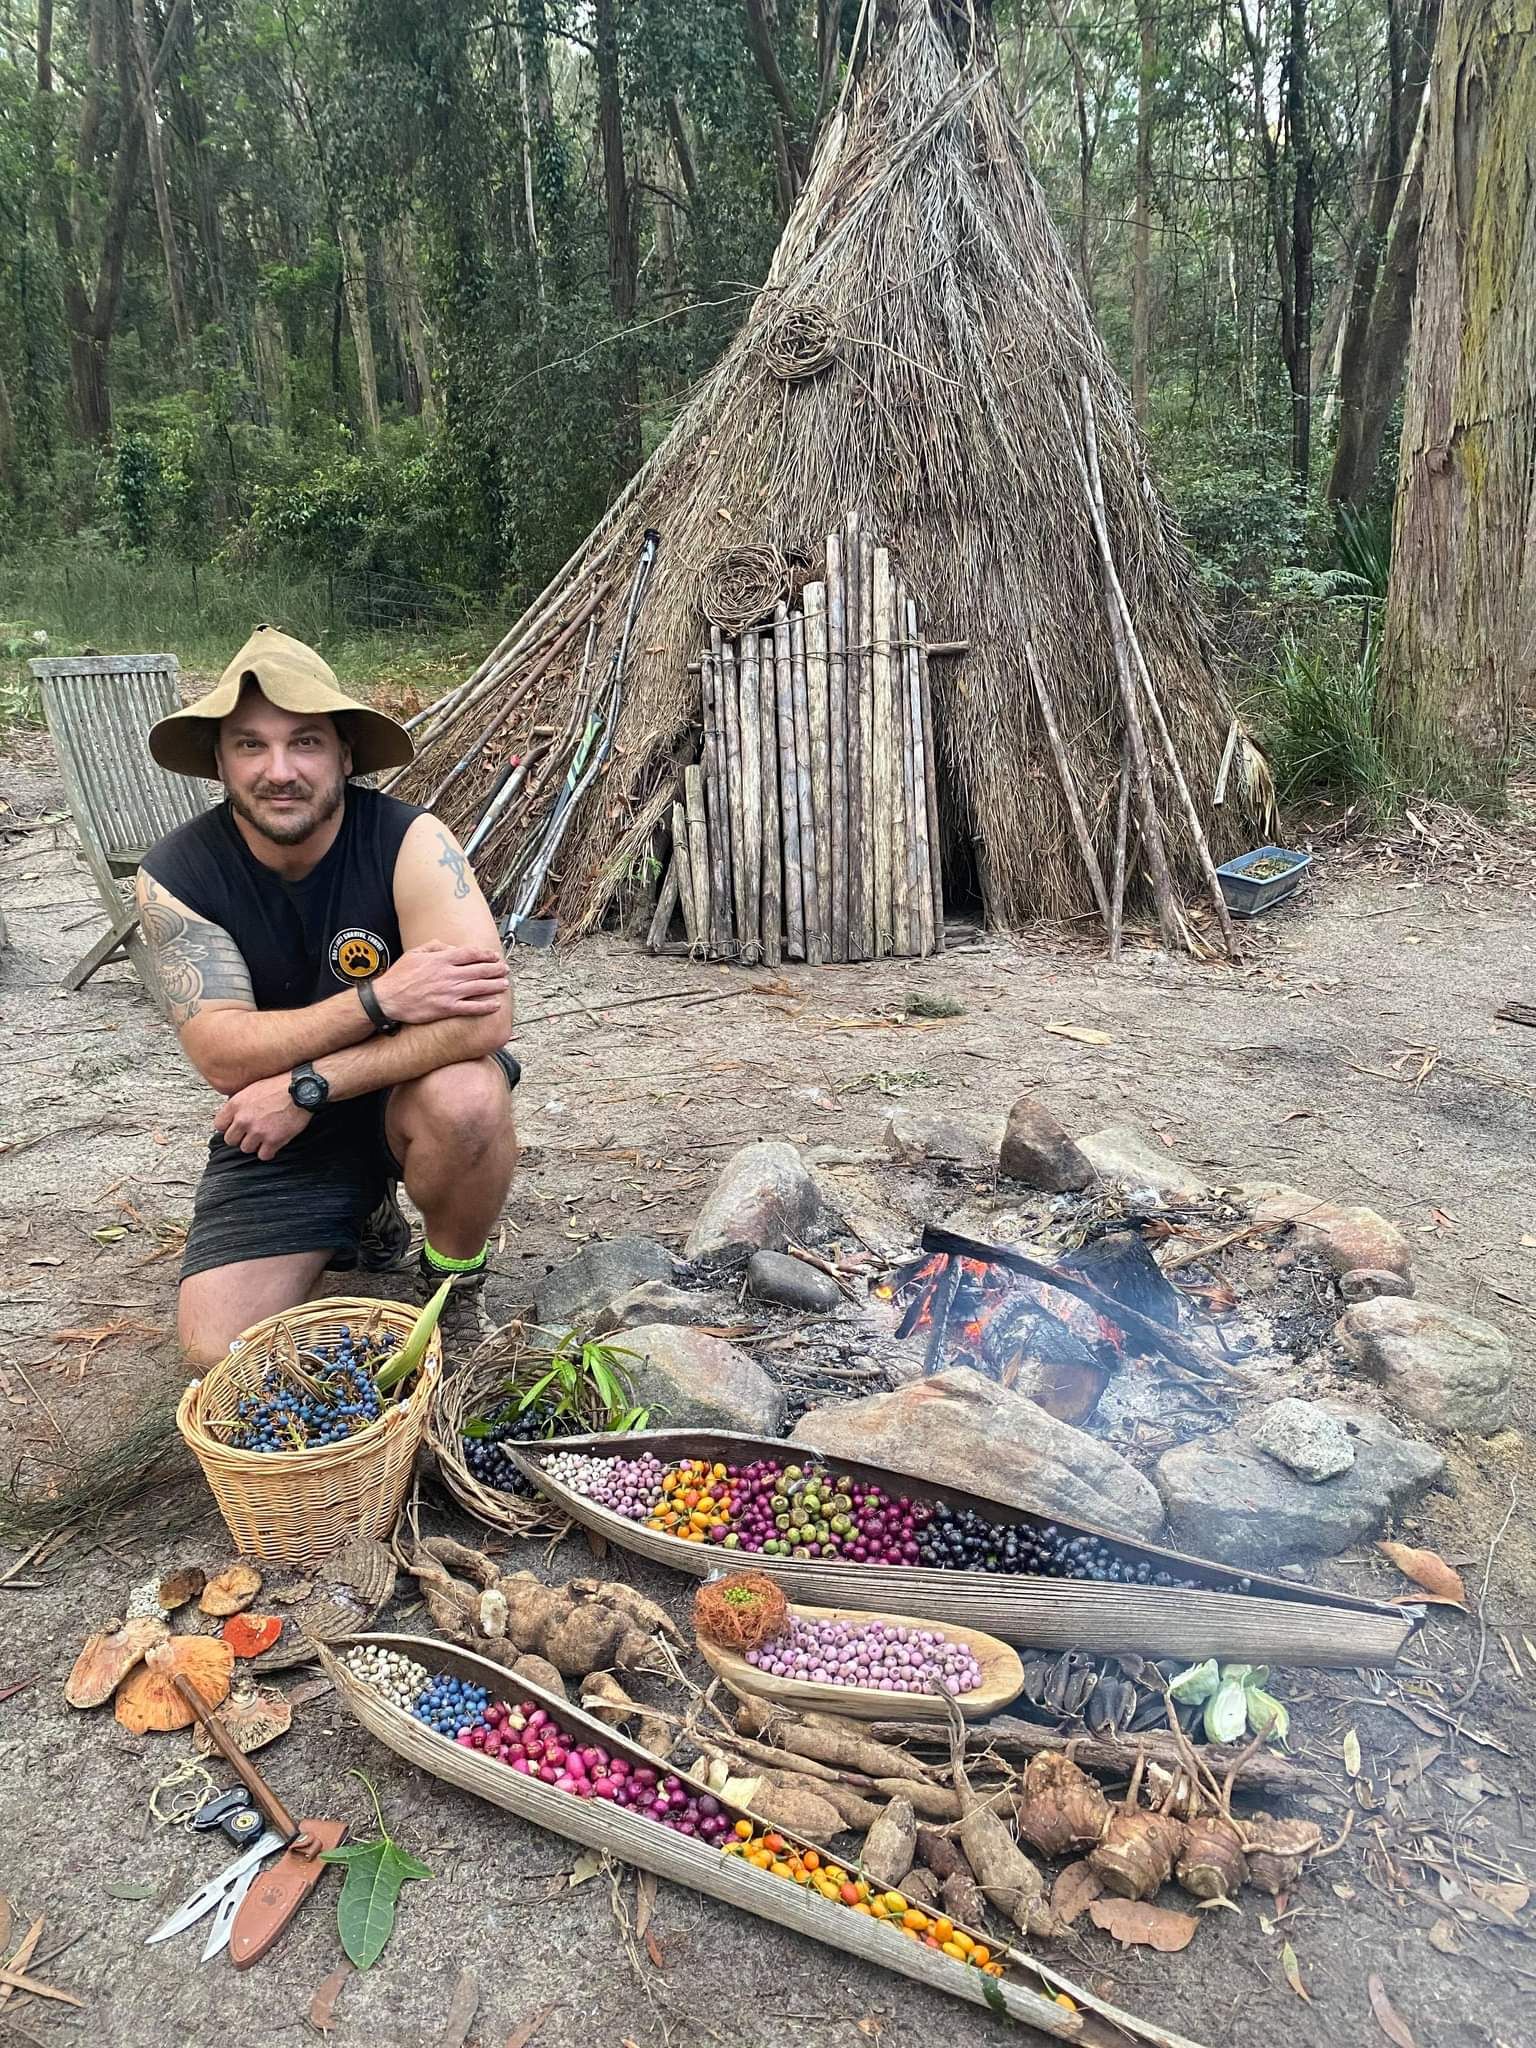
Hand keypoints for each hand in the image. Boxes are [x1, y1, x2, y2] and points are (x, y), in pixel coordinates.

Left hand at [215, 1075, 313, 1160]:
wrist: (302, 1090)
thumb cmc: (279, 1086)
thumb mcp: (251, 1088)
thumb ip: (239, 1104)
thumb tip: (233, 1115)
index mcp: (236, 1105)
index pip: (219, 1126)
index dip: (228, 1127)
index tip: (236, 1127)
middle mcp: (243, 1119)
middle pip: (230, 1140)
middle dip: (240, 1137)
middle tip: (251, 1133)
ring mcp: (258, 1131)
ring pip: (246, 1149)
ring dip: (255, 1145)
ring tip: (264, 1137)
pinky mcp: (274, 1140)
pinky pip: (263, 1155)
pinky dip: (268, 1152)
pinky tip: (273, 1143)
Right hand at [372, 940, 508, 1025]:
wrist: (387, 999)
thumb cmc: (399, 976)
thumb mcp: (414, 953)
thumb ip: (435, 946)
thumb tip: (452, 948)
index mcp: (441, 960)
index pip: (470, 954)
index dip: (485, 954)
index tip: (494, 956)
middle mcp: (448, 975)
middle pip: (479, 969)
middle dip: (495, 969)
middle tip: (505, 969)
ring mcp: (449, 992)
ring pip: (479, 987)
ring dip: (495, 985)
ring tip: (505, 984)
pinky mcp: (446, 1009)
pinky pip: (471, 1007)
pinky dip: (485, 1006)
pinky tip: (495, 1005)